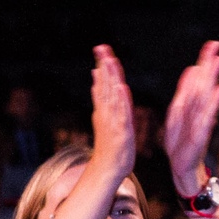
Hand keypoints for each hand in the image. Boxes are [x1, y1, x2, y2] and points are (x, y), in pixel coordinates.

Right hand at [85, 45, 136, 173]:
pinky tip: (120, 87)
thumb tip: (97, 79)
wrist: (108, 170)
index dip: (103, 66)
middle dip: (103, 65)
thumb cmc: (110, 147)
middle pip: (104, 85)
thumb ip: (103, 99)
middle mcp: (105, 113)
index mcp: (104, 110)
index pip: (103, 83)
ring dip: (109, 78)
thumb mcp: (107, 120)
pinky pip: (120, 113)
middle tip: (101, 47)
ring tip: (108, 60)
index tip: (102, 48)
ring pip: (110, 95)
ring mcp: (112, 122)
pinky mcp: (120, 131)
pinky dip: (119, 99)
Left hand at [162, 39, 218, 187]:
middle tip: (218, 45)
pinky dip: (215, 102)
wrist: (181, 166)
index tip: (213, 44)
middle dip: (210, 64)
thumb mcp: (178, 112)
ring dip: (214, 77)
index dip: (205, 61)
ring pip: (208, 95)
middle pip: (205, 83)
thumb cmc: (181, 140)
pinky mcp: (201, 133)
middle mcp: (198, 110)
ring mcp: (201, 120)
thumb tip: (192, 68)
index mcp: (190, 104)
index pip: (198, 78)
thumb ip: (186, 91)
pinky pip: (208, 115)